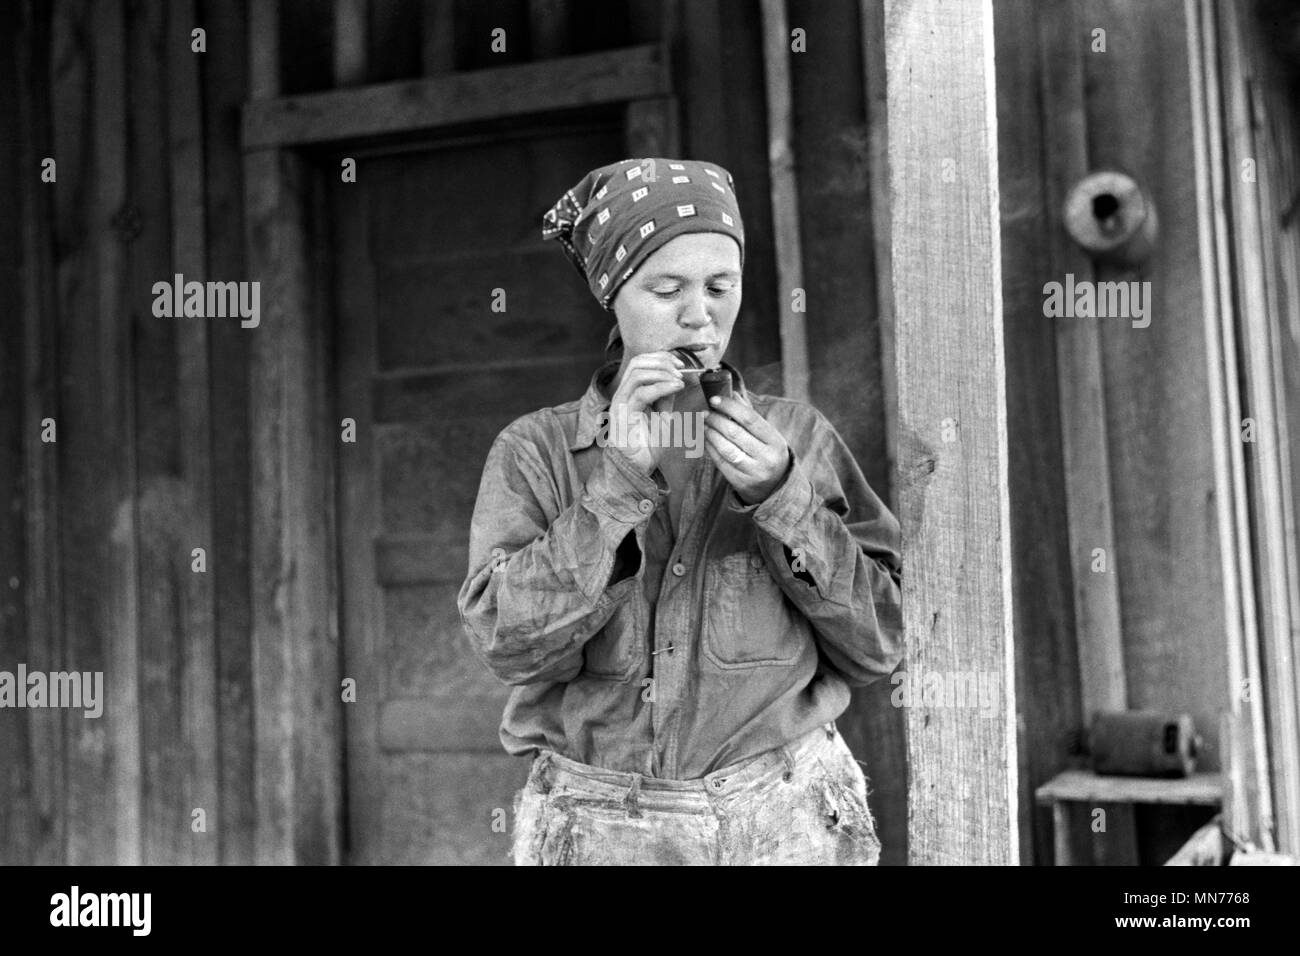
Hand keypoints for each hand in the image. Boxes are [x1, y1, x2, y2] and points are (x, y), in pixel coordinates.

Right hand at [605, 350, 685, 474]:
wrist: (639, 470)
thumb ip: (667, 398)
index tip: (680, 364)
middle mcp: (622, 395)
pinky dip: (661, 387)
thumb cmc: (649, 446)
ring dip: (662, 373)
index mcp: (630, 393)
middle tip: (680, 370)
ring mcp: (620, 404)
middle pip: (637, 363)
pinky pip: (641, 394)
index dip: (661, 358)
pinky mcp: (622, 416)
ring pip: (637, 373)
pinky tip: (676, 388)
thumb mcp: (663, 416)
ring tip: (678, 380)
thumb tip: (679, 380)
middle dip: (662, 362)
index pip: (640, 363)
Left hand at [703, 395, 791, 503]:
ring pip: (726, 449)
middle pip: (735, 433)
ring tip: (703, 424)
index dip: (730, 407)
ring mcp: (754, 472)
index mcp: (775, 441)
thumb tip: (733, 394)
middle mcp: (766, 458)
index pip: (750, 419)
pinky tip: (706, 439)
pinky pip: (721, 463)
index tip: (714, 399)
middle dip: (716, 420)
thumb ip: (750, 415)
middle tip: (705, 412)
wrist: (775, 487)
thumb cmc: (767, 453)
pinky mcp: (741, 483)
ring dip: (711, 433)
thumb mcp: (767, 435)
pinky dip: (710, 448)